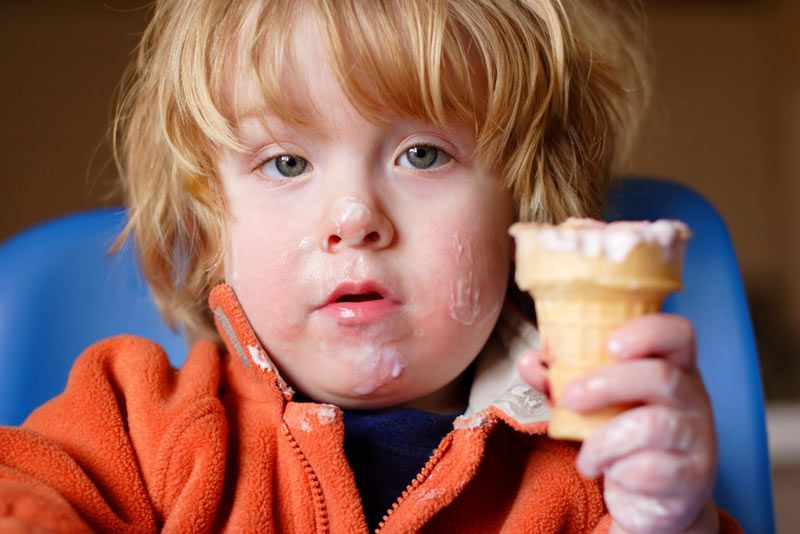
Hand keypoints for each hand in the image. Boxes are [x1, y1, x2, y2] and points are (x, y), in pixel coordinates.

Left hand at [518, 314, 718, 532]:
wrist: (654, 498)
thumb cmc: (624, 435)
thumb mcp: (597, 403)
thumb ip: (562, 380)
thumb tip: (529, 361)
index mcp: (673, 367)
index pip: (677, 333)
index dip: (647, 332)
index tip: (609, 344)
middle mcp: (693, 397)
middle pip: (661, 376)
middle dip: (606, 384)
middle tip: (569, 399)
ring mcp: (697, 439)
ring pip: (654, 426)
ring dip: (605, 440)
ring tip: (586, 457)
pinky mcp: (692, 478)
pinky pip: (655, 469)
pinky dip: (622, 472)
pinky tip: (611, 474)